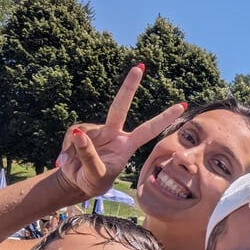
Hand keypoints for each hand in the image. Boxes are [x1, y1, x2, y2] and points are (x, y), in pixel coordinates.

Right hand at [56, 65, 185, 197]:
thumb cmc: (94, 180)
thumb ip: (88, 155)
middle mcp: (114, 134)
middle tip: (139, 67)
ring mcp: (96, 131)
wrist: (77, 182)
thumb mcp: (94, 174)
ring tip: (75, 165)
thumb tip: (78, 132)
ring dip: (76, 149)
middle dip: (129, 86)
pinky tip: (68, 159)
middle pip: (120, 107)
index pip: (149, 130)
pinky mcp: (78, 131)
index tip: (181, 106)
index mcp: (127, 146)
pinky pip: (71, 135)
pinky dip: (67, 148)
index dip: (164, 118)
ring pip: (82, 131)